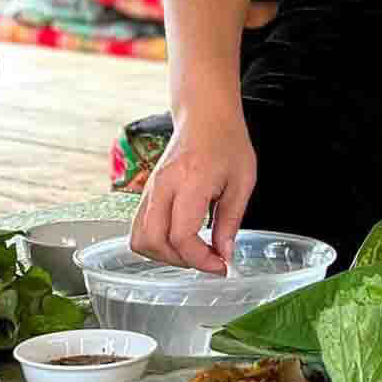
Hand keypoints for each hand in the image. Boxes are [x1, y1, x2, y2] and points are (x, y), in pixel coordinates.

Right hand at [130, 104, 256, 272]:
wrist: (205, 116)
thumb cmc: (226, 142)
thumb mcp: (243, 181)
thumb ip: (231, 220)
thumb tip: (224, 254)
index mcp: (189, 182)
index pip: (180, 236)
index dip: (200, 259)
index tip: (220, 265)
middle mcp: (162, 187)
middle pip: (151, 242)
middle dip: (180, 261)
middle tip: (207, 260)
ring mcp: (150, 189)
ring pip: (139, 237)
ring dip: (164, 254)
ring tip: (194, 251)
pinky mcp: (147, 192)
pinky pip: (139, 227)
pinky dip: (156, 242)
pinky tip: (182, 239)